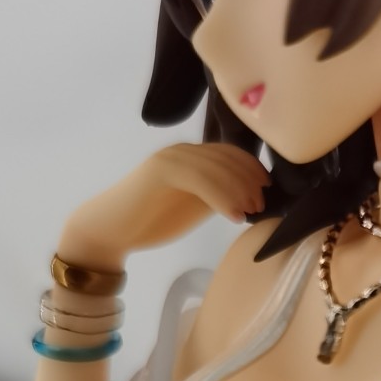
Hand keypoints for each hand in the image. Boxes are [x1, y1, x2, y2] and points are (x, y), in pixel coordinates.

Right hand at [58, 142, 271, 268]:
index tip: (268, 193)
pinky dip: (222, 197)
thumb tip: (251, 200)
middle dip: (251, 181)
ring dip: (240, 190)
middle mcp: (183, 151)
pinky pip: (200, 178)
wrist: (112, 229)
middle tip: (261, 206)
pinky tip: (234, 216)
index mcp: (193, 157)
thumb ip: (218, 197)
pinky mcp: (160, 170)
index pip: (232, 153)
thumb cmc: (152, 220)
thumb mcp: (195, 207)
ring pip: (217, 166)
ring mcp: (171, 158)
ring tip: (250, 212)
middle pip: (229, 157)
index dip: (254, 170)